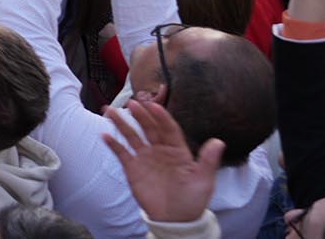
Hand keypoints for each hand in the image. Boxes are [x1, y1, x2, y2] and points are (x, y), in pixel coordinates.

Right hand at [105, 98, 222, 223]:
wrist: (174, 220)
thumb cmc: (192, 201)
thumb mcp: (204, 181)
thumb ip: (208, 161)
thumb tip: (219, 141)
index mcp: (177, 151)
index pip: (168, 129)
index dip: (161, 117)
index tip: (154, 105)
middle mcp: (160, 151)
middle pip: (149, 128)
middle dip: (140, 115)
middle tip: (132, 103)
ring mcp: (145, 158)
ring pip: (132, 136)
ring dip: (121, 123)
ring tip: (110, 111)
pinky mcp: (133, 168)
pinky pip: (121, 153)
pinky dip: (113, 144)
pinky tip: (105, 135)